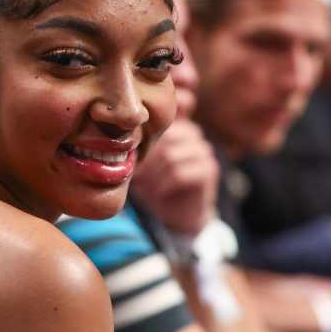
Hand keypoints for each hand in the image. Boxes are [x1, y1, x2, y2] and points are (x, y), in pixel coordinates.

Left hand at [132, 118, 219, 235]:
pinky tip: (158, 193)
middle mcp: (192, 132)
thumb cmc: (155, 184)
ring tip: (146, 188)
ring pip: (170, 157)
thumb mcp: (141, 162)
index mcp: (174, 124)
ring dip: (153, 176)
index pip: (160, 118)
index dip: (150, 128)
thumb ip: (137, 145)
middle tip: (137, 178)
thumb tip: (122, 140)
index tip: (136, 149)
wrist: (178, 213)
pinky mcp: (208, 169)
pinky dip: (163, 185)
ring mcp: (203, 150)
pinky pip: (179, 173)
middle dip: (146, 161)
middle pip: (162, 138)